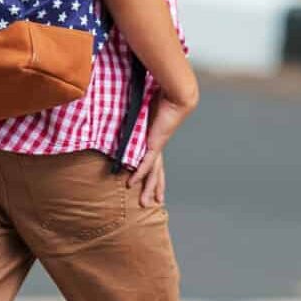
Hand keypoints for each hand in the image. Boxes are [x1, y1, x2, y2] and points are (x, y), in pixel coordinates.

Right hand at [134, 85, 197, 207]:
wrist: (176, 96)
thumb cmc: (162, 99)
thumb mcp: (145, 111)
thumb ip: (135, 116)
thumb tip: (124, 111)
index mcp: (156, 142)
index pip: (155, 164)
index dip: (154, 177)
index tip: (154, 188)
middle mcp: (157, 146)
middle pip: (156, 173)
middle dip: (154, 189)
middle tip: (150, 204)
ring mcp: (156, 146)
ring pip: (153, 173)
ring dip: (148, 188)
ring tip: (144, 203)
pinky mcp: (154, 143)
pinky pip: (146, 162)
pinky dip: (139, 173)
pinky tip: (132, 182)